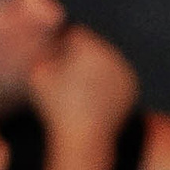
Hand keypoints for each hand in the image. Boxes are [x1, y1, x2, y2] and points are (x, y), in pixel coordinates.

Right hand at [27, 23, 138, 139]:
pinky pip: (117, 75)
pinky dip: (107, 81)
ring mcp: (125, 69)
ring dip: (94, 67)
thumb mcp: (37, 72)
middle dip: (81, 55)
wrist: (86, 137)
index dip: (63, 45)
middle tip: (68, 75)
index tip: (56, 60)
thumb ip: (44, 49)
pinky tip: (94, 94)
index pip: (75, 33)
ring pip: (106, 60)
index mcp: (89, 46)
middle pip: (93, 45)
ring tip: (79, 87)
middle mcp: (112, 53)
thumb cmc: (57, 105)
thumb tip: (50, 39)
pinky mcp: (132, 84)